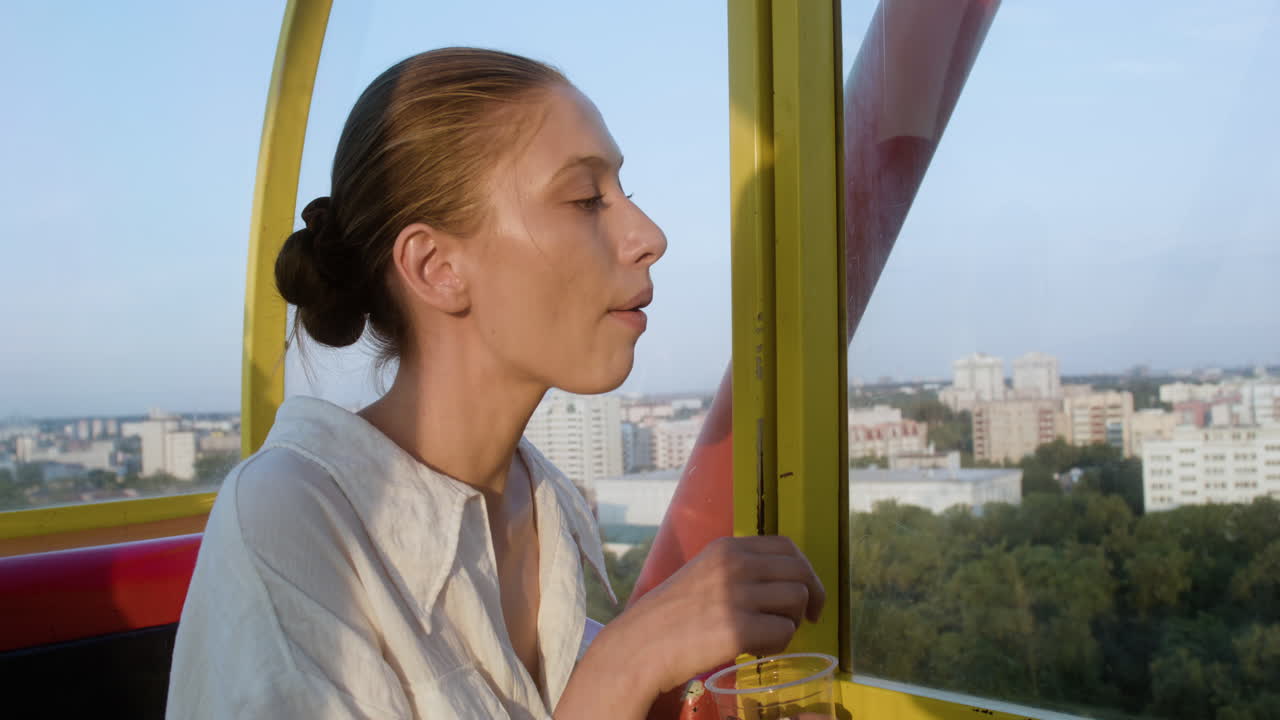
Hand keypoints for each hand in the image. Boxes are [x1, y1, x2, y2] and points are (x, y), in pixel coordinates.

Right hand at [605, 535, 825, 694]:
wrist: (641, 644)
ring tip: (768, 635)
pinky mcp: (739, 628)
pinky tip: (756, 649)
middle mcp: (735, 564)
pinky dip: (778, 645)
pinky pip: (784, 632)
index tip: (806, 591)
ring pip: (797, 600)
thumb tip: (783, 581)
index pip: (787, 547)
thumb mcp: (704, 573)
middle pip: (800, 572)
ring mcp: (737, 595)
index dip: (805, 570)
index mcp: (727, 548)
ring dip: (791, 622)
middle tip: (804, 619)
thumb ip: (738, 569)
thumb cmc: (671, 615)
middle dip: (810, 597)